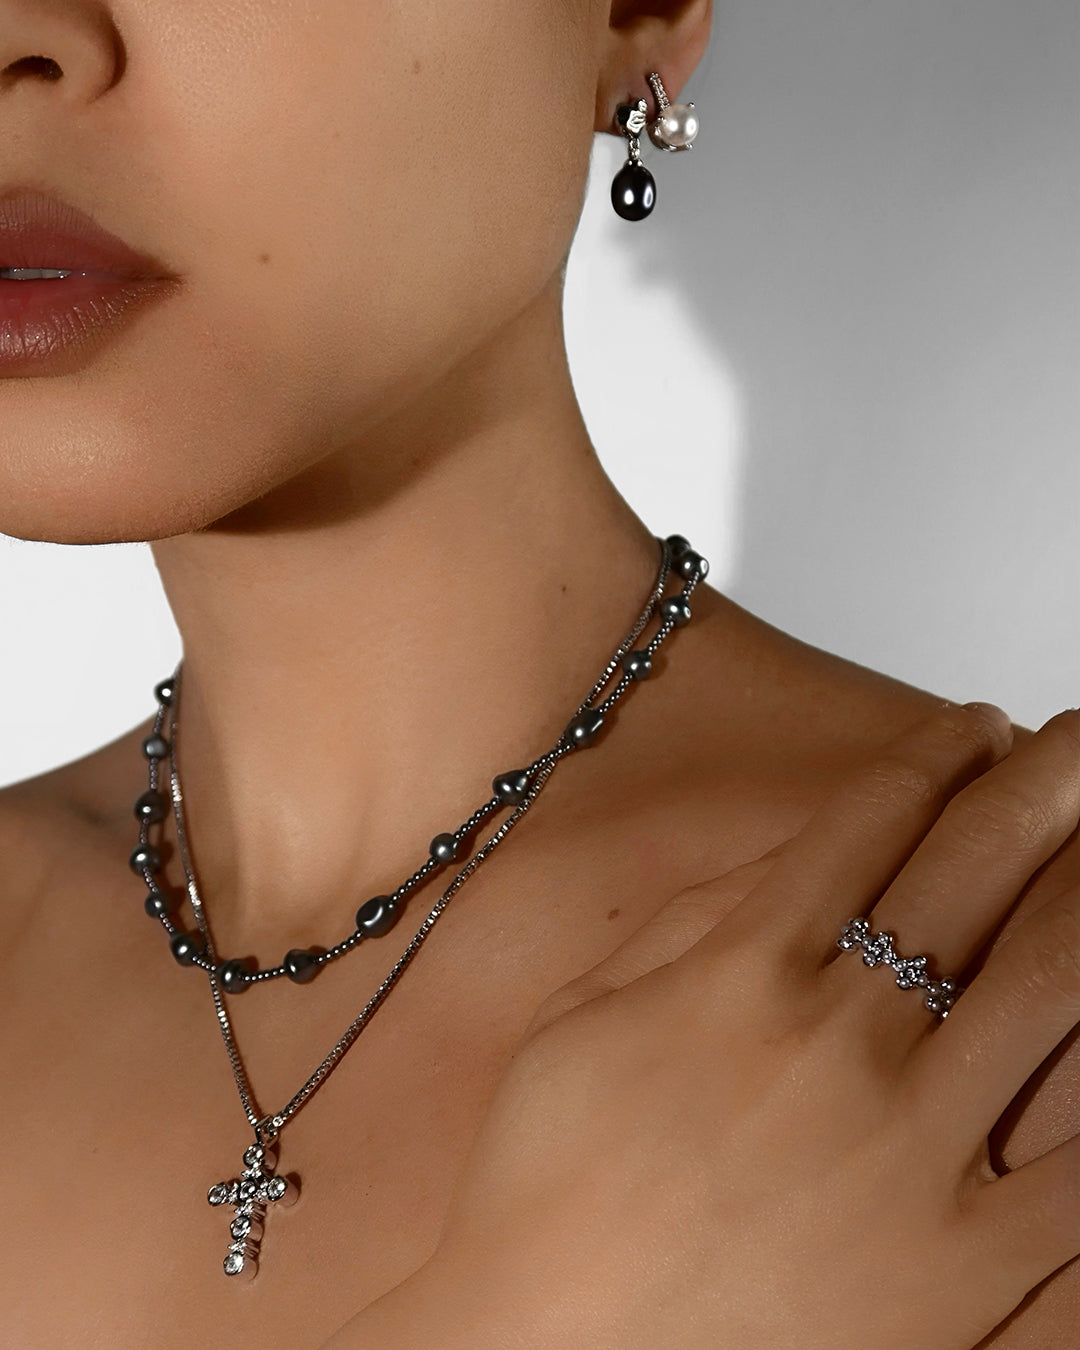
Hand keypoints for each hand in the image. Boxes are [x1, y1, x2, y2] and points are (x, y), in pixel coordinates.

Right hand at [328, 703, 1079, 1349]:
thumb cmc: (541, 1192)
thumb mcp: (576, 1024)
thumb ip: (679, 929)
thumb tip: (785, 858)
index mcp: (737, 976)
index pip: (863, 829)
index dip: (928, 761)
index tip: (970, 727)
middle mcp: (834, 1041)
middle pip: (967, 874)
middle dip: (1039, 786)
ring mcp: (908, 1152)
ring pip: (1050, 983)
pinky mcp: (960, 1267)